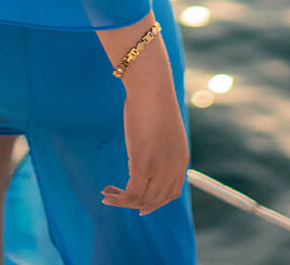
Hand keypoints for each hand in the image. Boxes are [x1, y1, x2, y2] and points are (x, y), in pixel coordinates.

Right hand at [101, 44, 188, 218]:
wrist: (151, 86)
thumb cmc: (153, 98)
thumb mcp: (162, 125)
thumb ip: (159, 142)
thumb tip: (148, 144)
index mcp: (181, 159)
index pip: (171, 193)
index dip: (154, 202)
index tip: (138, 203)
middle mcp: (173, 168)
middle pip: (155, 200)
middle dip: (135, 204)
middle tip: (117, 198)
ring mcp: (159, 167)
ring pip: (142, 200)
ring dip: (123, 202)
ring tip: (108, 195)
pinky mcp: (142, 164)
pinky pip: (131, 193)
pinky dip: (119, 199)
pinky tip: (107, 193)